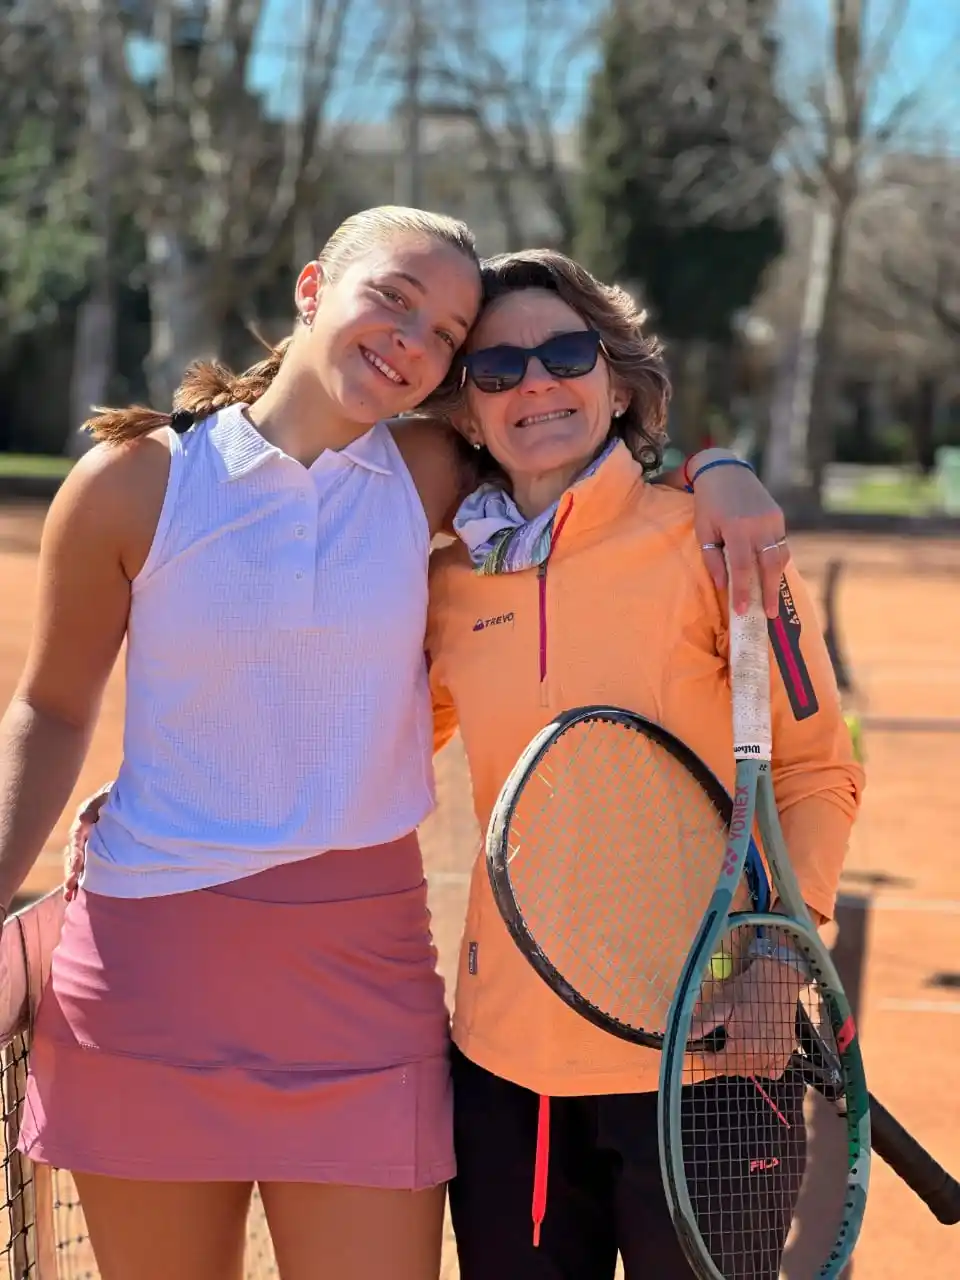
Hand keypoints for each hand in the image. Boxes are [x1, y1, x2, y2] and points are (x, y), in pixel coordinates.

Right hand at [63, 782, 112, 901]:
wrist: (126, 797)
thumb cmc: (116, 795)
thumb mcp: (108, 796)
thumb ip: (98, 805)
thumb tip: (86, 821)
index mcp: (84, 821)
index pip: (76, 838)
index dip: (76, 853)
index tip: (76, 867)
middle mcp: (82, 834)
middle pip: (73, 855)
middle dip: (70, 872)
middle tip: (69, 889)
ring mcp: (87, 843)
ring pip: (77, 863)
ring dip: (72, 879)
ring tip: (69, 897)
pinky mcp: (95, 851)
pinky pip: (86, 866)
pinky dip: (81, 879)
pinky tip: (76, 894)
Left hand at [689, 450, 788, 617]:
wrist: (725, 471)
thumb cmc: (708, 503)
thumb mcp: (703, 530)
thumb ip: (712, 558)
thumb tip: (723, 585)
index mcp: (736, 528)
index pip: (742, 568)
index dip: (743, 591)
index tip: (742, 611)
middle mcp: (758, 525)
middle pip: (768, 566)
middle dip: (769, 593)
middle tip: (769, 615)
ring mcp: (772, 520)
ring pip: (779, 557)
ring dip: (776, 580)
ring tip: (772, 600)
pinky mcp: (778, 517)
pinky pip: (780, 545)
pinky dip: (777, 562)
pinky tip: (772, 577)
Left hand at [690, 957, 802, 1080]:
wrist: (778, 979)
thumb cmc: (746, 989)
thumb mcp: (721, 1003)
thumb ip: (703, 1024)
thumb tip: (684, 1038)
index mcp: (742, 1047)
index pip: (718, 1065)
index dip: (707, 1057)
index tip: (703, 1048)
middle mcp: (760, 1057)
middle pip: (734, 1070)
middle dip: (723, 1060)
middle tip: (720, 1043)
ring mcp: (776, 1057)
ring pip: (752, 1071)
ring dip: (741, 1063)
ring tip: (736, 1046)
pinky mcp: (786, 1052)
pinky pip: (772, 1071)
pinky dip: (763, 1066)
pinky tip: (757, 1052)